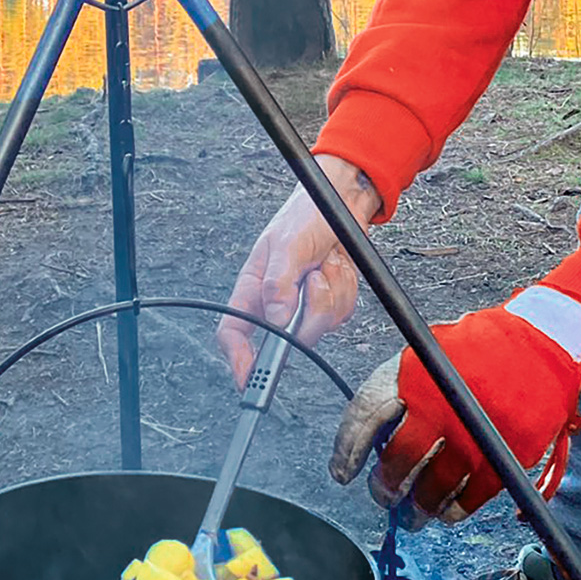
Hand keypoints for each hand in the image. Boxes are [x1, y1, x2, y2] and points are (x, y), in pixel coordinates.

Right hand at [217, 156, 381, 387]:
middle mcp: (276, 301)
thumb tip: (277, 320)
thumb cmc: (305, 214)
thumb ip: (279, 283)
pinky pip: (340, 314)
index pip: (235, 332)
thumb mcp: (288, 245)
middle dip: (310, 312)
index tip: (249, 378)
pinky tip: (338, 266)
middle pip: (287, 337)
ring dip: (332, 293)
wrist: (343, 201)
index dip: (238, 359)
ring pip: (319, 326)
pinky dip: (345, 289)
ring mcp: (303, 304)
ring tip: (327, 264)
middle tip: (316, 280)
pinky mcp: (327, 302)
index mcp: (253, 288)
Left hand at [328, 302, 580, 524]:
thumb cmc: (478, 351)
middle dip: (384, 486)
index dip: (347, 450)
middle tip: (383, 495)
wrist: (542, 342)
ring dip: (417, 507)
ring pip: (432, 487)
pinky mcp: (504, 455)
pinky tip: (445, 512)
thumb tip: (370, 440)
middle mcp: (440, 403)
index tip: (342, 473)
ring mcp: (473, 433)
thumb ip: (400, 390)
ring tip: (412, 515)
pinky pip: (470, 497)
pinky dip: (454, 510)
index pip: (365, 415)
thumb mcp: (429, 353)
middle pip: (398, 459)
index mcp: (414, 372)